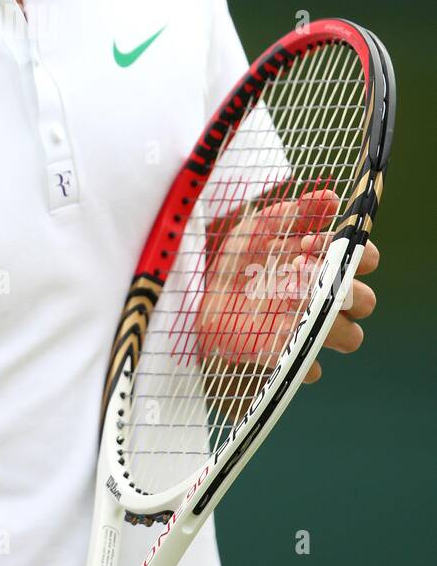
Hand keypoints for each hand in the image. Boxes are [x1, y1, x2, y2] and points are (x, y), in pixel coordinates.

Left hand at [193, 188, 378, 384]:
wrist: (200, 290)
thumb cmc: (239, 257)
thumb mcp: (261, 228)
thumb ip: (295, 213)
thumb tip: (330, 198)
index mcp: (325, 264)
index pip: (365, 259)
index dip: (355, 253)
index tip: (319, 244)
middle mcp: (325, 298)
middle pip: (366, 302)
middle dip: (344, 288)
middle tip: (304, 273)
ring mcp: (308, 328)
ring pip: (350, 337)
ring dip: (327, 320)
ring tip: (289, 300)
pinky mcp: (286, 355)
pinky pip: (311, 368)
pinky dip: (298, 352)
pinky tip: (274, 332)